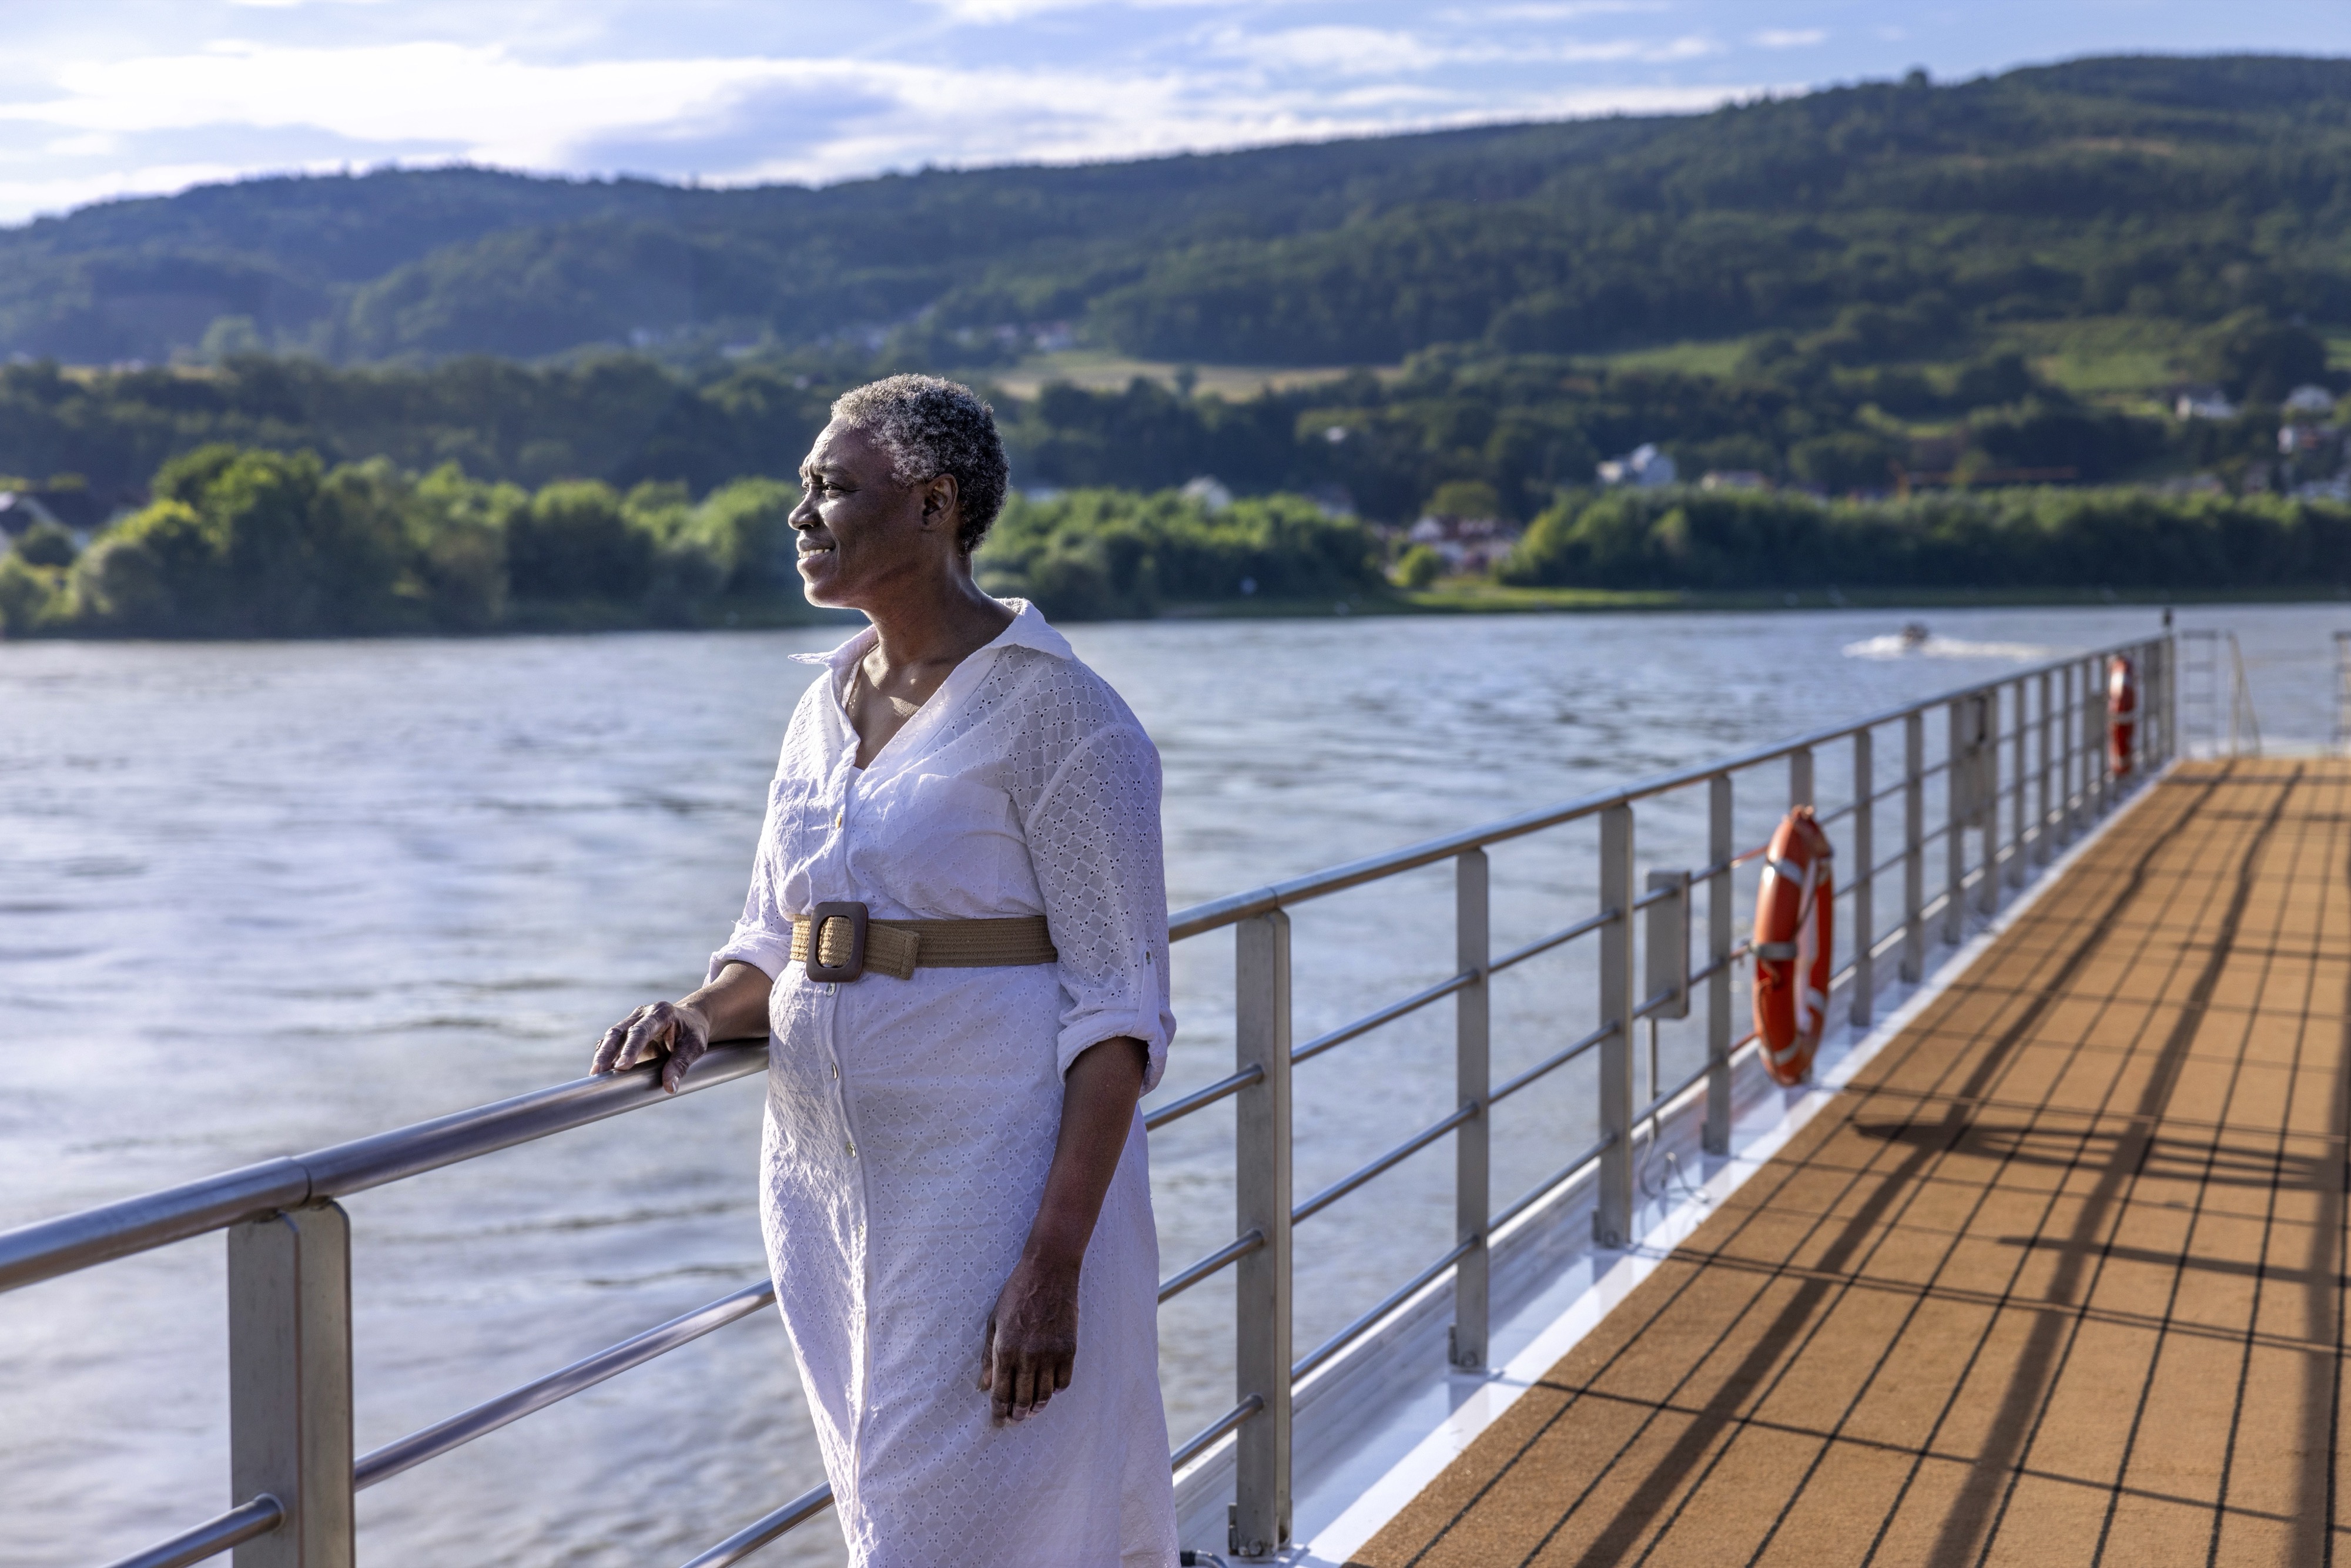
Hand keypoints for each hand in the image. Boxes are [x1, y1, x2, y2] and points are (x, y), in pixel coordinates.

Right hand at [590, 999, 711, 1093]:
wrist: (691, 1020)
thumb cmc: (693, 1033)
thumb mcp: (694, 1047)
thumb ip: (681, 1065)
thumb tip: (670, 1087)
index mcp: (661, 1013)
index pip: (641, 1031)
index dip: (630, 1049)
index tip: (621, 1067)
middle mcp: (643, 1014)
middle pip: (620, 1032)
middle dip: (607, 1052)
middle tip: (598, 1071)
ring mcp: (632, 1021)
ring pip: (612, 1036)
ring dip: (602, 1055)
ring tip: (594, 1074)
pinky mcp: (626, 1032)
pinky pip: (612, 1043)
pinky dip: (605, 1055)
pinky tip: (599, 1070)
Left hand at [977, 1253, 1079, 1424]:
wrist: (1049, 1272)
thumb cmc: (1016, 1293)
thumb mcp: (994, 1322)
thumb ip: (988, 1356)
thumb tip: (984, 1386)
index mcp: (1005, 1349)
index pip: (1000, 1393)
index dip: (998, 1412)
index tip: (997, 1422)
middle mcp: (1028, 1356)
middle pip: (1023, 1399)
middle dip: (1017, 1415)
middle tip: (1015, 1420)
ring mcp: (1050, 1354)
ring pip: (1045, 1395)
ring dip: (1037, 1407)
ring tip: (1032, 1410)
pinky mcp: (1069, 1349)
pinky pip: (1064, 1382)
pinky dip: (1057, 1390)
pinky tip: (1051, 1389)